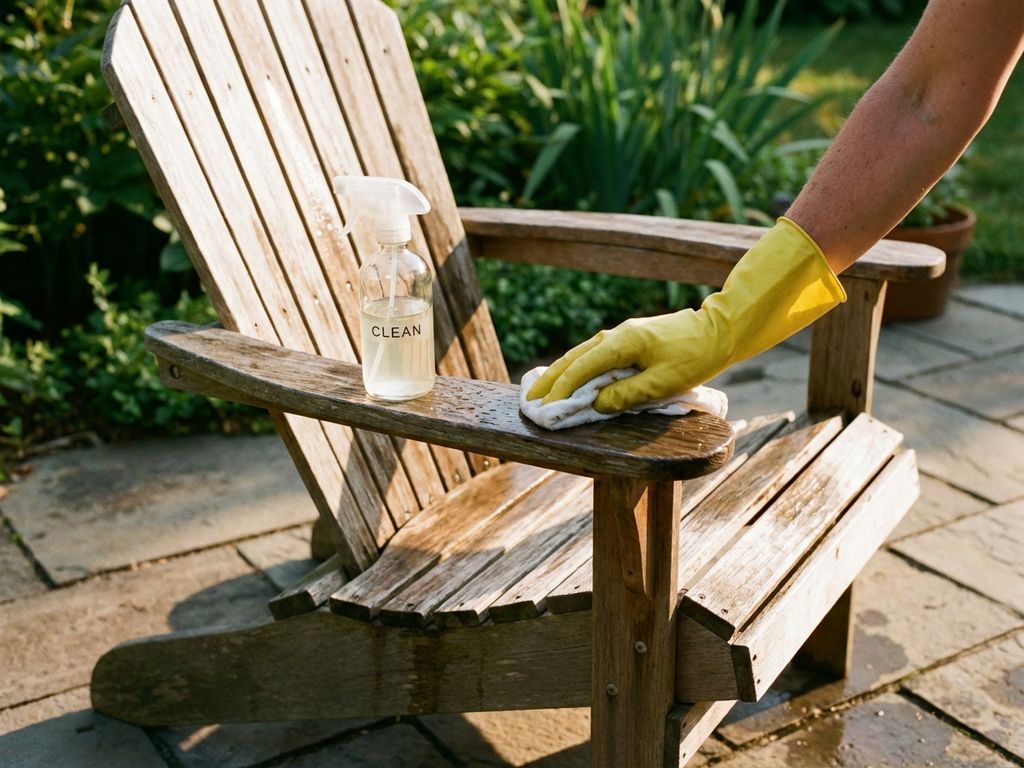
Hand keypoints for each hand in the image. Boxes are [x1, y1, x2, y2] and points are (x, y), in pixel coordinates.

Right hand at [526, 217, 845, 412]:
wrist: (719, 330)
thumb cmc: (694, 358)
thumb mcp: (662, 384)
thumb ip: (626, 395)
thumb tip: (597, 405)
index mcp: (621, 344)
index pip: (581, 368)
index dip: (560, 389)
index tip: (543, 407)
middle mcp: (616, 335)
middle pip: (574, 358)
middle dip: (551, 380)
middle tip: (530, 400)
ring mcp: (621, 334)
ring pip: (582, 354)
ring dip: (561, 373)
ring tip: (542, 390)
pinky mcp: (629, 338)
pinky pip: (594, 354)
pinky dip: (577, 367)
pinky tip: (571, 376)